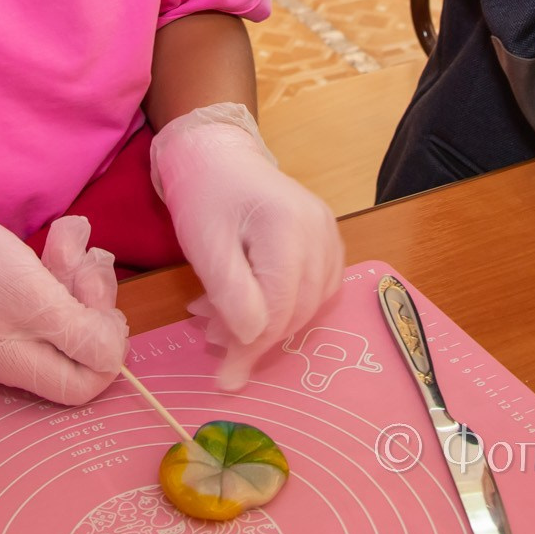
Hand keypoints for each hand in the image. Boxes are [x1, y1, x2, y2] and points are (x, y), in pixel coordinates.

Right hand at [0, 138, 127, 403]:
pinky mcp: (19, 295)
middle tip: (87, 269)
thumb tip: (115, 360)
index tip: (105, 312)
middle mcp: (20, 352)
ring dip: (84, 273)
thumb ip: (78, 333)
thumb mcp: (37, 300)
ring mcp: (19, 323)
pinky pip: (58, 288)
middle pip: (85, 346)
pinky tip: (60, 237)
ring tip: (66, 243)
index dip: (107, 352)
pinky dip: (67, 261)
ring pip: (77, 310)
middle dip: (97, 303)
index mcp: (19, 366)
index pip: (83, 386)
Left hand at [151, 102, 342, 388]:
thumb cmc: (206, 196)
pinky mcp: (327, 239)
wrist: (218, 155)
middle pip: (298, 309)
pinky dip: (287, 307)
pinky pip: (317, 289)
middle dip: (257, 337)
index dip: (252, 347)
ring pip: (310, 304)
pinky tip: (253, 303)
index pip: (280, 307)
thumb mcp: (206, 245)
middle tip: (212, 338)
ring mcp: (329, 233)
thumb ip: (231, 294)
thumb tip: (251, 342)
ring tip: (222, 318)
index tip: (224, 378)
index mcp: (288, 228)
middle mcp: (320, 231)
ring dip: (270, 324)